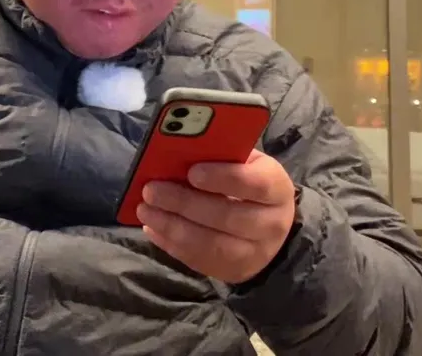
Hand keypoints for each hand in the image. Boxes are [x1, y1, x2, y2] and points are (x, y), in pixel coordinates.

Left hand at [136, 150, 295, 283]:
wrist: (271, 226)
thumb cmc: (249, 183)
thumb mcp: (245, 163)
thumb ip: (221, 156)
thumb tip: (178, 150)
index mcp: (277, 188)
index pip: (254, 184)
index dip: (222, 178)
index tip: (191, 172)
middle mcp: (271, 224)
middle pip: (226, 216)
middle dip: (184, 203)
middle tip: (151, 190)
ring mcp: (254, 253)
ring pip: (210, 244)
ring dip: (171, 226)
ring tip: (144, 211)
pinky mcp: (235, 272)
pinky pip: (199, 260)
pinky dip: (171, 244)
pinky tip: (153, 228)